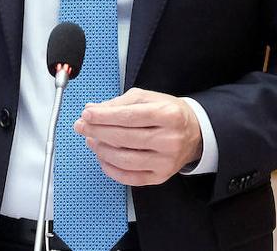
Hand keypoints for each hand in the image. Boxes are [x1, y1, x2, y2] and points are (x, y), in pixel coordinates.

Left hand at [73, 87, 202, 186]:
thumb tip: (92, 109)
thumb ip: (118, 103)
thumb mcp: (147, 98)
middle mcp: (170, 140)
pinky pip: (130, 177)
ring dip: (101, 150)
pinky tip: (102, 157)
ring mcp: (166, 161)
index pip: (129, 116)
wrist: (194, 133)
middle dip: (97, 131)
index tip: (87, 114)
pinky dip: (111, 169)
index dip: (104, 116)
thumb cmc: (168, 113)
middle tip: (81, 126)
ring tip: (91, 140)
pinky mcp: (161, 177)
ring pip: (125, 159)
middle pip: (125, 138)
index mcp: (168, 115)